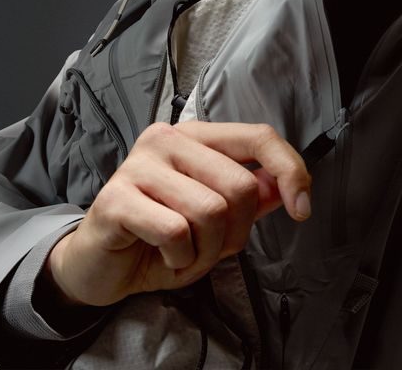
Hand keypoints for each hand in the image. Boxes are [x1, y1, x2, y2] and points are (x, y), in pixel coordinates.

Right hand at [45, 121, 310, 306]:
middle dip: (237, 232)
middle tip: (212, 247)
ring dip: (208, 251)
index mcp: (196, 136)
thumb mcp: (218, 220)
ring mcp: (139, 165)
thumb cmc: (161, 238)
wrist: (99, 265)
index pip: (258, 136)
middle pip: (241, 185)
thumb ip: (252, 197)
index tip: (302, 210)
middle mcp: (167, 139)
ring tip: (185, 253)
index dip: (291, 171)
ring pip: (212, 211)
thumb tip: (287, 186)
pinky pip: (176, 232)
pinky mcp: (116, 198)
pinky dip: (181, 259)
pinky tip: (163, 256)